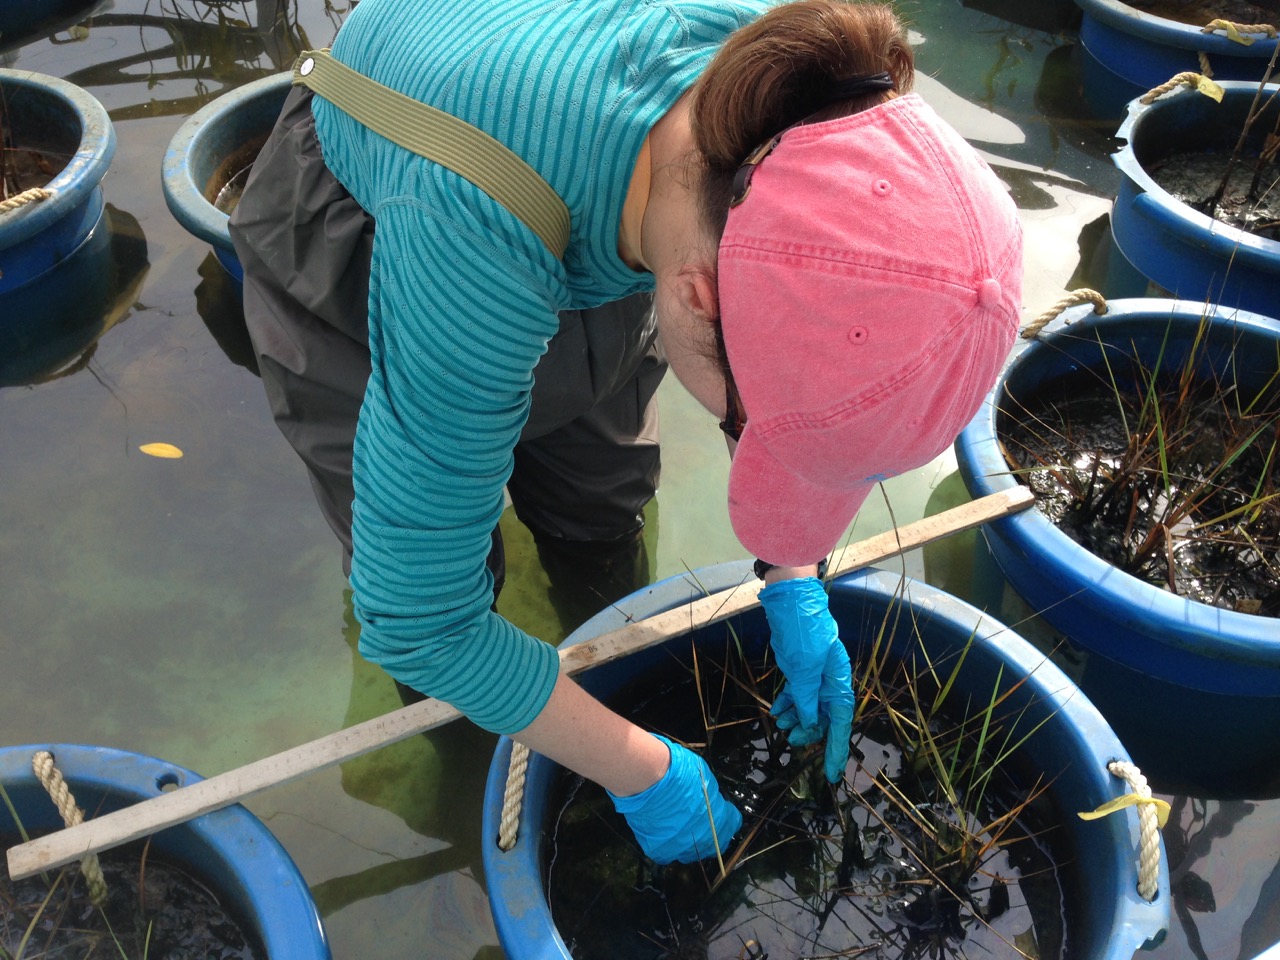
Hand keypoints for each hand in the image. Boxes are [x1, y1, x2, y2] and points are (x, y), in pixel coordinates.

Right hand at [608, 734, 742, 863]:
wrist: (648, 778)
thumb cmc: (677, 772)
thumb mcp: (705, 778)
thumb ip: (710, 796)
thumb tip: (709, 801)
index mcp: (719, 819)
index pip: (732, 824)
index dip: (727, 816)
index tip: (721, 811)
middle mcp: (703, 839)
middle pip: (713, 844)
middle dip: (708, 832)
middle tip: (698, 819)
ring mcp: (681, 847)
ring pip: (689, 852)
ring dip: (687, 841)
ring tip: (677, 825)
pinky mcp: (659, 850)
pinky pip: (665, 853)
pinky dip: (664, 843)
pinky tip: (660, 829)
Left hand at [759, 577, 854, 782]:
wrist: (791, 604)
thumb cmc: (802, 633)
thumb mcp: (803, 668)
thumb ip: (806, 697)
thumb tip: (807, 721)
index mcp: (838, 681)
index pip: (840, 721)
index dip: (837, 748)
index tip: (832, 773)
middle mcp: (830, 682)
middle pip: (824, 717)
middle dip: (809, 732)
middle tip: (792, 741)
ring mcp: (815, 677)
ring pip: (809, 707)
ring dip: (796, 719)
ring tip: (780, 724)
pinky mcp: (800, 671)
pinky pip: (797, 694)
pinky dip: (788, 704)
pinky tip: (776, 711)